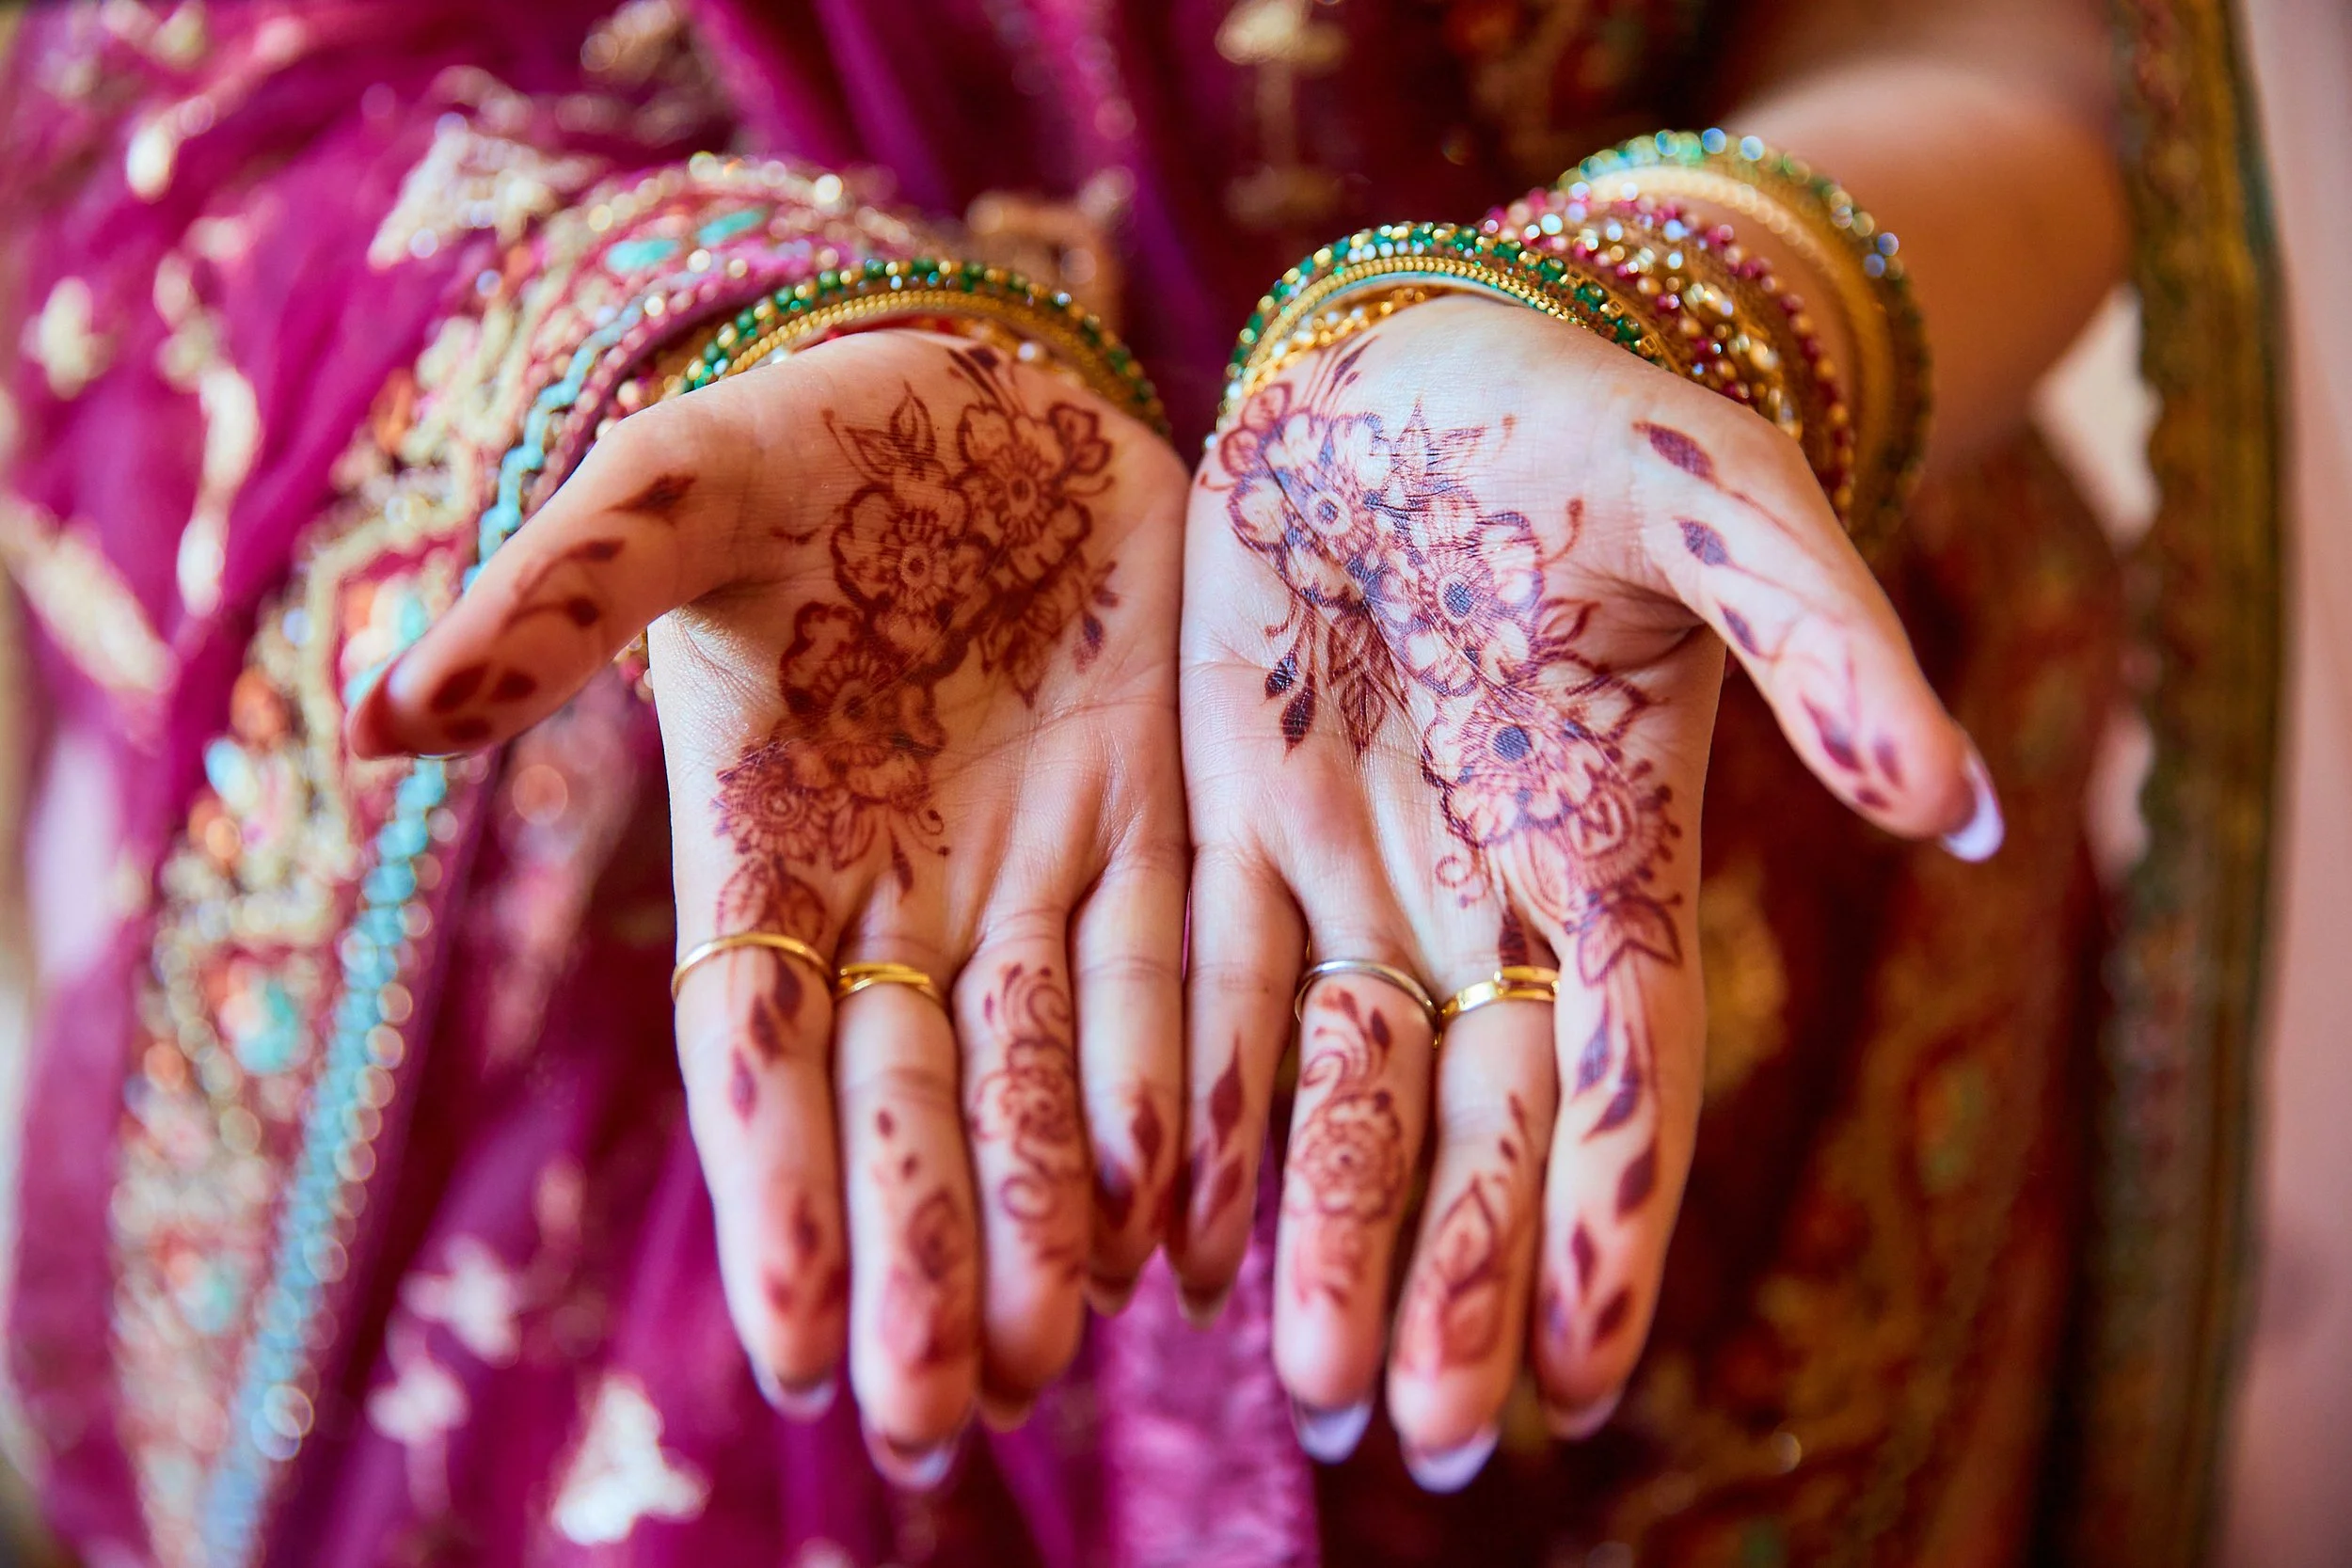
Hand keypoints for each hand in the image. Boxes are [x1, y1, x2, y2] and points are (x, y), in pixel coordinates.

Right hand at [350, 331, 1188, 1481]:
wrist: (989, 387)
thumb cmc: (813, 438)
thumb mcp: (685, 488)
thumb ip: (557, 600)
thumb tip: (375, 720)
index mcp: (768, 849)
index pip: (760, 1053)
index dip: (776, 1191)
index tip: (794, 1342)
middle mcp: (905, 899)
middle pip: (910, 1105)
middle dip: (921, 1255)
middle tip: (941, 1416)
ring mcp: (1041, 876)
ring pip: (1048, 1079)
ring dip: (1055, 1217)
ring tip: (1061, 1358)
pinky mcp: (1166, 830)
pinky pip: (1180, 983)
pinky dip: (1187, 1101)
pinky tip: (1198, 1224)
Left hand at [1170, 297, 1997, 1485]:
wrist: (1415, 359)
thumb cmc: (1590, 423)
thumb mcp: (1723, 512)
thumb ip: (1830, 652)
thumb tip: (1968, 812)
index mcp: (1612, 854)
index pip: (1622, 1076)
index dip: (1605, 1222)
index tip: (1580, 1378)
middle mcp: (1481, 899)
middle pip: (1474, 1126)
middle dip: (1455, 1279)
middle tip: (1427, 1439)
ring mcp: (1352, 871)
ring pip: (1334, 1094)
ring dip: (1324, 1238)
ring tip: (1305, 1391)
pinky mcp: (1233, 822)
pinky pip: (1205, 994)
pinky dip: (1196, 1116)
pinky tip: (1173, 1241)